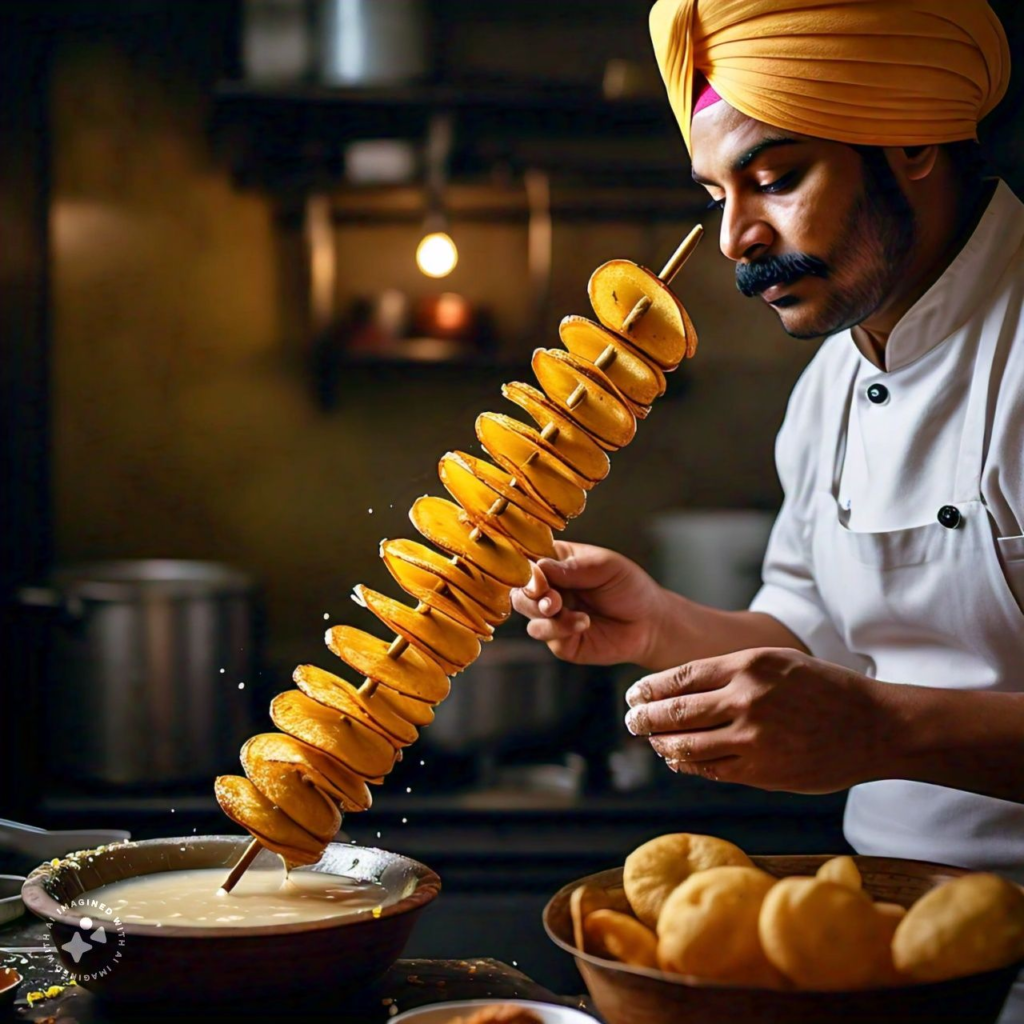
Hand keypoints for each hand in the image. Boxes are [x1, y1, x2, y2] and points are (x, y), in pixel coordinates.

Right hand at [511, 540, 666, 665]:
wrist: (650, 622)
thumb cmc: (628, 587)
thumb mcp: (604, 567)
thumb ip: (571, 569)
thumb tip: (537, 568)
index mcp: (556, 562)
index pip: (527, 560)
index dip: (526, 568)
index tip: (537, 575)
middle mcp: (550, 588)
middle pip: (520, 590)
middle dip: (530, 594)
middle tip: (550, 598)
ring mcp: (552, 616)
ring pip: (527, 614)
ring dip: (543, 613)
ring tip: (564, 608)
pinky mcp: (559, 641)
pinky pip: (545, 635)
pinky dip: (560, 629)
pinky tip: (583, 623)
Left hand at [623, 648, 890, 793]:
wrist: (875, 726)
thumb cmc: (825, 690)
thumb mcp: (777, 662)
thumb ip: (731, 674)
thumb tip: (682, 690)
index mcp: (748, 665)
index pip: (681, 677)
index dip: (651, 689)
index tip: (634, 695)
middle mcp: (746, 698)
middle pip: (676, 711)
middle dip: (646, 718)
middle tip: (631, 721)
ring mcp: (752, 738)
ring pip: (687, 745)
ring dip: (663, 745)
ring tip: (653, 742)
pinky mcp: (761, 770)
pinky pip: (711, 770)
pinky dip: (689, 766)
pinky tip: (680, 762)